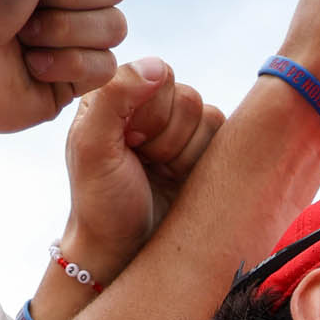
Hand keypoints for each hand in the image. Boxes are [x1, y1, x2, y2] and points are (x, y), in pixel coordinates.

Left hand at [0, 0, 129, 131]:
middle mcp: (63, 2)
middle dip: (72, 0)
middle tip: (26, 6)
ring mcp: (67, 43)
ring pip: (114, 33)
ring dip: (65, 32)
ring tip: (22, 37)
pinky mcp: (66, 84)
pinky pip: (104, 71)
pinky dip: (68, 64)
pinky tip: (30, 65)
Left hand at [64, 58, 223, 271]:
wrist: (124, 252)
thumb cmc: (101, 203)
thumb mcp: (92, 147)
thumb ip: (114, 97)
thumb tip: (157, 67)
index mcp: (118, 97)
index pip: (159, 76)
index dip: (151, 110)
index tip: (129, 142)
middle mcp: (150, 109)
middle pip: (188, 99)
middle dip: (168, 137)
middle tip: (145, 163)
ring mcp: (180, 133)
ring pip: (211, 120)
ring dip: (186, 154)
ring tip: (161, 175)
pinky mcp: (205, 156)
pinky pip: (227, 141)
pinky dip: (206, 164)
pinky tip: (181, 181)